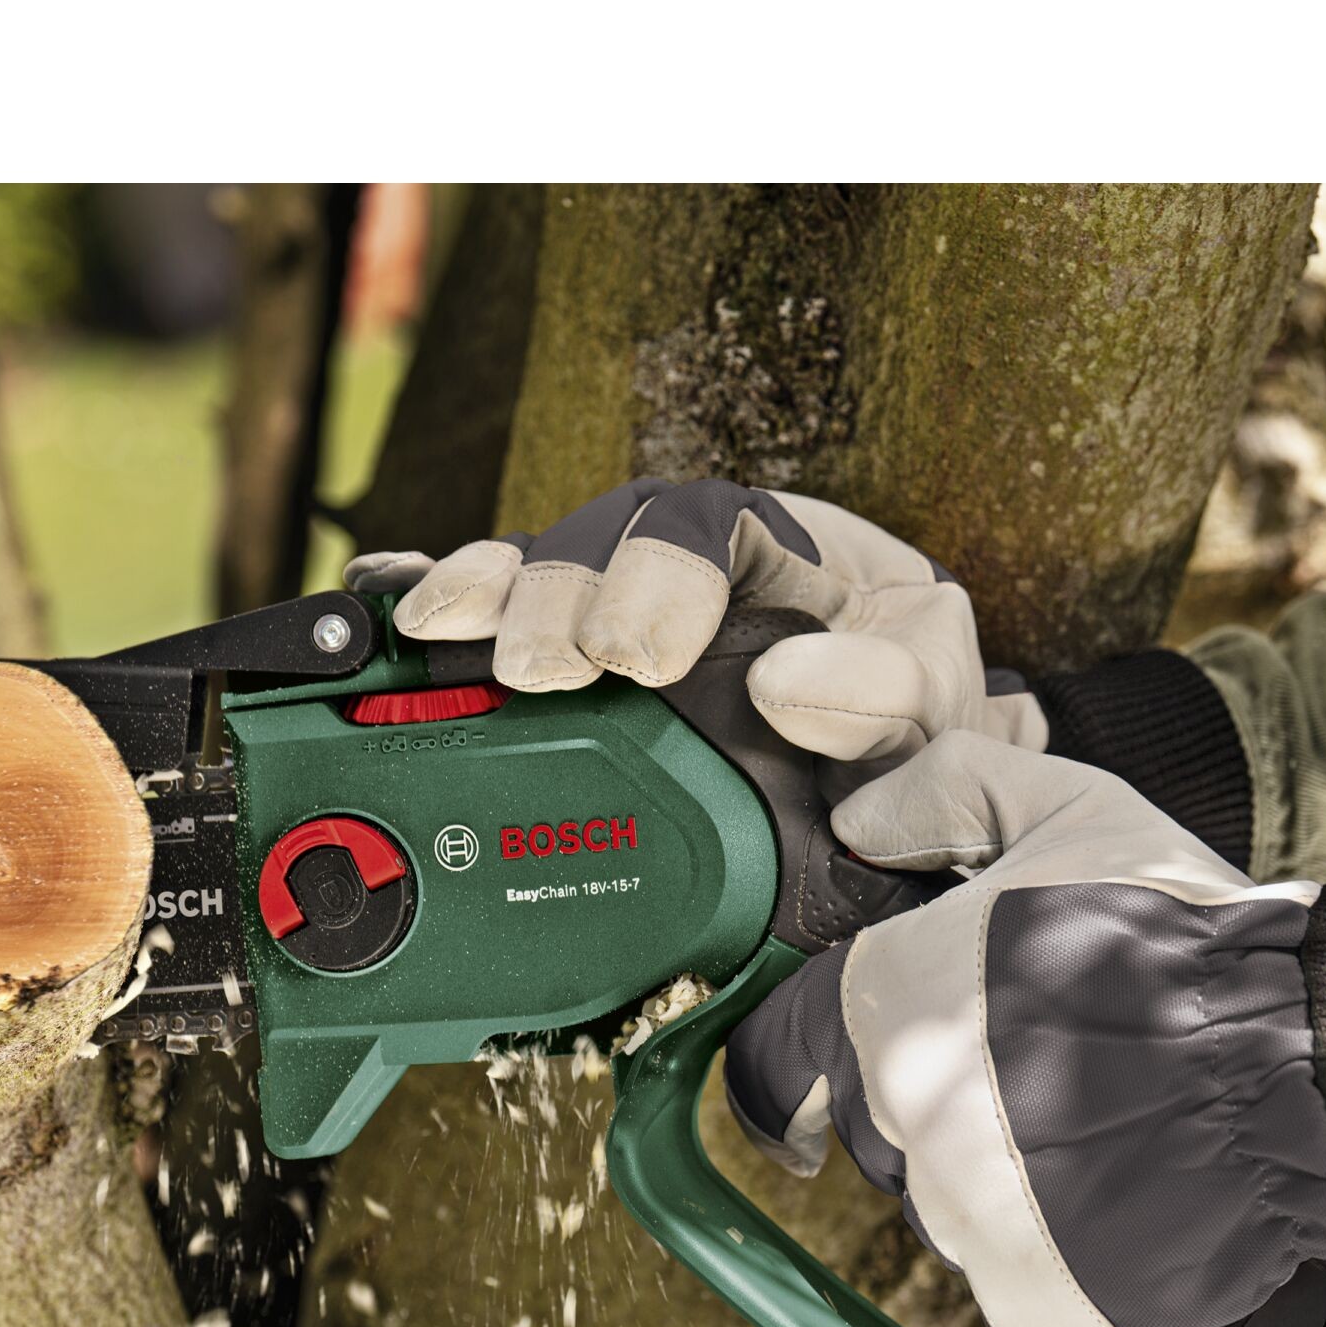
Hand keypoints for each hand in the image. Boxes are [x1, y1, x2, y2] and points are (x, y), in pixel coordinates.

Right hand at [349, 478, 1045, 787]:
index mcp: (796, 555)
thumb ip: (890, 698)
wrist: (885, 804)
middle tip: (542, 667)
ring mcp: (624, 617)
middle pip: (608, 535)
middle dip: (561, 591)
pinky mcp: (573, 681)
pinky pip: (498, 629)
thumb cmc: (913, 740)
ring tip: (444, 637)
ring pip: (541, 572)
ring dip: (488, 597)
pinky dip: (441, 615)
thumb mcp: (933, 715)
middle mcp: (698, 571)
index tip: (642, 658)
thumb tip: (788, 689)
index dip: (664, 573)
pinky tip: (392, 616)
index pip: (716, 522)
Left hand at [722, 732, 1325, 1326]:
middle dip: (926, 1093)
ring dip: (985, 1167)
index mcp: (876, 1009)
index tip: (834, 1058)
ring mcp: (954, 1216)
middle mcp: (894, 1119)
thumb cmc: (1175, 932)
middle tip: (1026, 1058)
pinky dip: (1039, 1244)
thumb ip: (947, 792)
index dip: (801, 1049)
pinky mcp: (1022, 1294)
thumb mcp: (1068, 809)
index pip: (774, 1054)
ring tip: (1085, 1114)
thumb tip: (862, 820)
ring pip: (936, 1198)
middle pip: (869, 1122)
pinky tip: (1102, 1189)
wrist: (1300, 1065)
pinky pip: (1001, 1275)